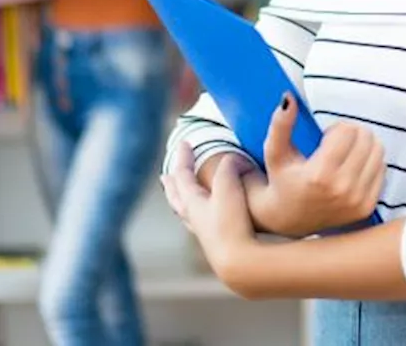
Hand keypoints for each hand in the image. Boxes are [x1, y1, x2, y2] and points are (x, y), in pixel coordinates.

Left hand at [163, 140, 256, 286]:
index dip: (184, 157)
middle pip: (176, 198)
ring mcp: (205, 234)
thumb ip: (228, 166)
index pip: (183, 176)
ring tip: (181, 199)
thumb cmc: (232, 223)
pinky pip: (201, 227)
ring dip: (182, 203)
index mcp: (193, 203)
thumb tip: (232, 159)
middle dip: (172, 185)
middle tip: (165, 176)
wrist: (240, 262)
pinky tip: (206, 221)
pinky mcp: (218, 245)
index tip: (184, 143)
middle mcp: (194, 219)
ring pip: (186, 215)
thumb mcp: (229, 186)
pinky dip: (198, 218)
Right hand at [244, 92, 385, 236]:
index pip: (347, 131)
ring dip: (363, 146)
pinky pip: (382, 169)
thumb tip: (288, 98)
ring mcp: (357, 201)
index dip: (336, 128)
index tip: (324, 138)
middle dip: (352, 133)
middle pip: (366, 138)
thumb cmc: (281, 181)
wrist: (288, 220)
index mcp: (319, 175)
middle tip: (336, 144)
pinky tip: (352, 168)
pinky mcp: (367, 207)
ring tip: (344, 154)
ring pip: (378, 151)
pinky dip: (370, 163)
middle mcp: (342, 190)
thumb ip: (281, 124)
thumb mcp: (275, 152)